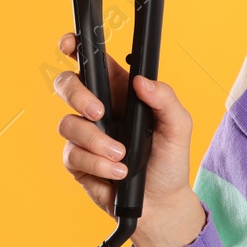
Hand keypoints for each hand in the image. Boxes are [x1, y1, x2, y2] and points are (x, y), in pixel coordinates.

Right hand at [53, 32, 203, 246]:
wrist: (161, 203)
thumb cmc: (169, 161)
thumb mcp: (178, 127)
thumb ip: (165, 99)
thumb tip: (142, 81)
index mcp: (121, 92)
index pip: (94, 63)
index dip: (76, 47)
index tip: (69, 43)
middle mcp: (99, 109)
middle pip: (67, 85)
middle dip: (78, 95)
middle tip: (100, 112)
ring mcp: (85, 135)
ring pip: (68, 123)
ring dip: (97, 141)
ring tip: (122, 156)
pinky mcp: (77, 161)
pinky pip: (72, 154)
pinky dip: (97, 164)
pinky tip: (117, 172)